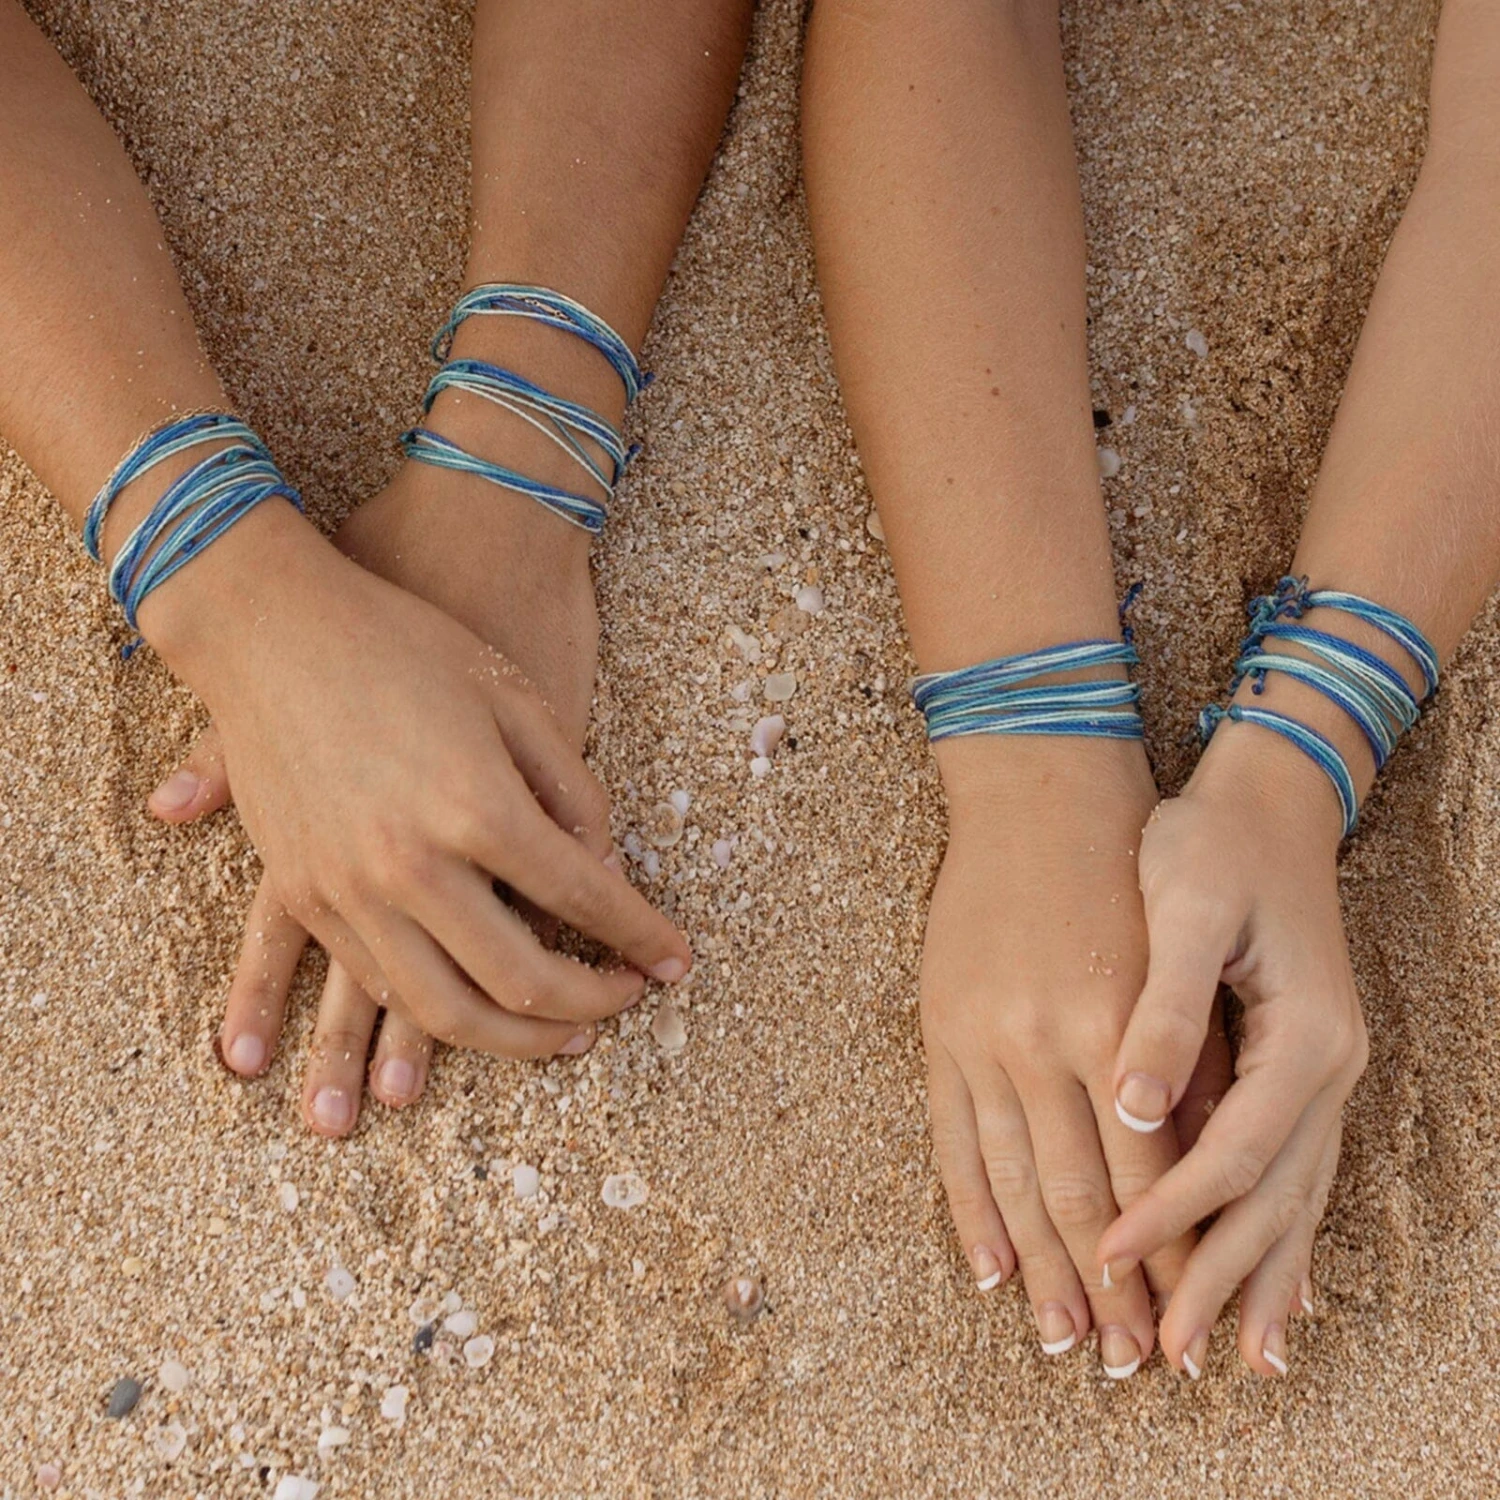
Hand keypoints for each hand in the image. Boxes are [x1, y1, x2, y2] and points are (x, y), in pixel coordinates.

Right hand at [150, 463, 621, 1132]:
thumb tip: (609, 875)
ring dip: (515, 1043)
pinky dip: (432, 1019)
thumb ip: (573, 795)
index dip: (642, 937)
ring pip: (444, 1011)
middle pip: (522, 980)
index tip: (676, 960)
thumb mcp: (516, 701)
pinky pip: (377, 983)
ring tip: (565, 1038)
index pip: (587, 900)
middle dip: (591, 1005)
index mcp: (478, 807)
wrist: (272, 626)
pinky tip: (475, 1019)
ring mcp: (348, 888)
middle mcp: (411, 865)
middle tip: (626, 1001)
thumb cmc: (408, 647)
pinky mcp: (305, 894)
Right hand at [921, 737, 1229, 1375]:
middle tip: (1128, 1364)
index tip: (1180, 1320)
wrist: (1034, 797)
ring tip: (1059, 1343)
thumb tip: (1191, 1178)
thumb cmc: (1123, 874)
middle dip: (1107, 1289)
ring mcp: (983, 1039)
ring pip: (1012, 1181)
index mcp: (1116, 1028)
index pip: (1147, 1174)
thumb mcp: (1171, 964)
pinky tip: (986, 1270)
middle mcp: (1045, 1044)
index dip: (1161, 1255)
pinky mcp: (941, 1029)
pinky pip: (951, 1139)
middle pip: (1078, 1195)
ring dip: (1038, 1271)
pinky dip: (969, 1211)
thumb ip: (1181, 1067)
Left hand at [1098, 724, 1366, 1378]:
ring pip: (1295, 1197)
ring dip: (1259, 1277)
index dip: (1169, 1215)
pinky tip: (1275, 1283)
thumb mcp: (1185, 909)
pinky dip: (1282, 1233)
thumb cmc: (1213, 846)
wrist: (1262, 801)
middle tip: (1164, 1358)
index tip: (1111, 1263)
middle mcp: (1327, 1069)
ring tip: (1234, 1357)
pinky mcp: (1301, 1069)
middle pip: (1273, 1200)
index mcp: (1301, 1037)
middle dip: (1216, 1279)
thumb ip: (1166, 1011)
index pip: (1230, 1155)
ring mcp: (1324, 1074)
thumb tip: (1138, 1109)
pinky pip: (1297, 1171)